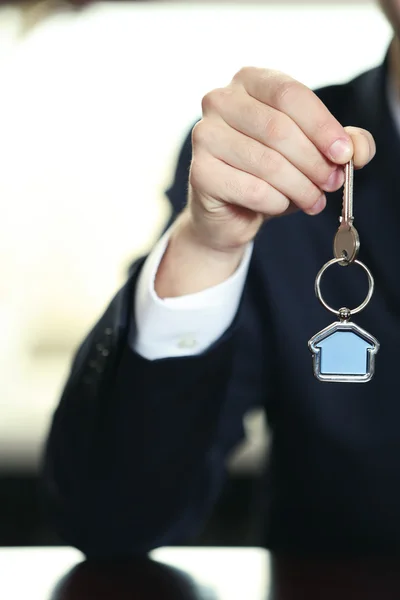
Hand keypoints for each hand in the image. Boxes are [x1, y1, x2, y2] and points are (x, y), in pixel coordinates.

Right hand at [155, 68, 375, 297]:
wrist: (229, 210)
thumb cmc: (268, 173)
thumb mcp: (310, 152)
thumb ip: (341, 143)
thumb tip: (358, 149)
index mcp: (249, 81)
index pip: (290, 94)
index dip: (322, 126)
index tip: (344, 155)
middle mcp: (220, 101)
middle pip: (279, 129)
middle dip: (314, 162)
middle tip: (331, 184)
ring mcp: (204, 136)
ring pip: (268, 163)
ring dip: (300, 187)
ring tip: (313, 201)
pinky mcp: (200, 173)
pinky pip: (253, 190)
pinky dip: (276, 203)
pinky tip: (281, 205)